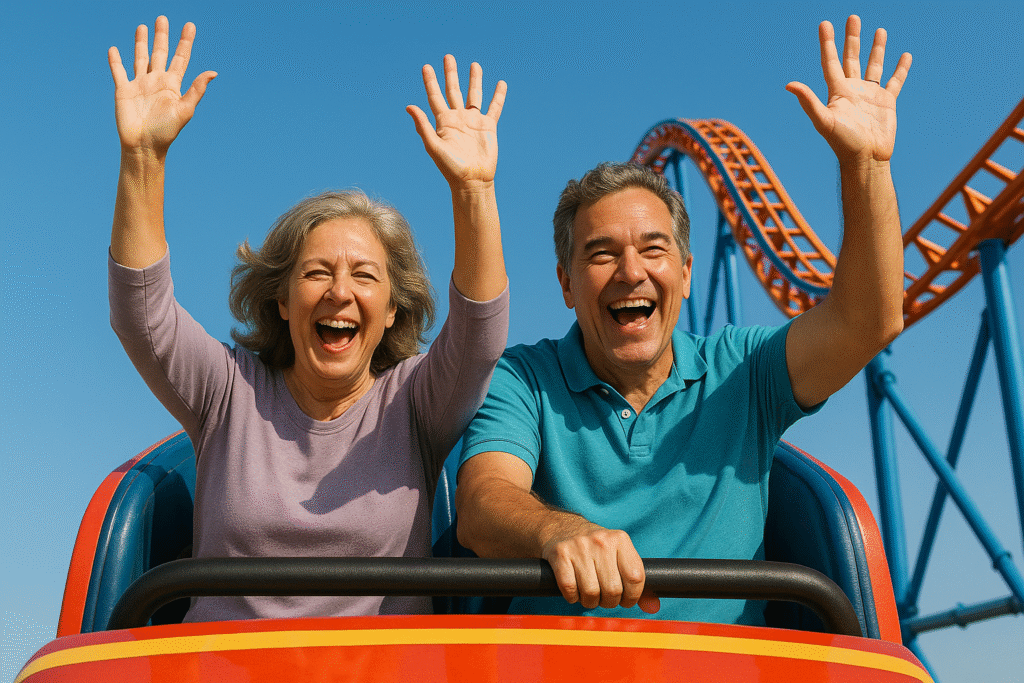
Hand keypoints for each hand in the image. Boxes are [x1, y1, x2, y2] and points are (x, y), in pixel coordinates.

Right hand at [108, 16, 216, 154]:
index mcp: (172, 85)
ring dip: (140, 42)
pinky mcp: (123, 90)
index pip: (180, 58)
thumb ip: (196, 90)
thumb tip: (213, 72)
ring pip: (140, 57)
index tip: (190, 25)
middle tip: (163, 18)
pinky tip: (114, 49)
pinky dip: (115, 60)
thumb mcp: (184, 109)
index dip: (185, 42)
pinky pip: (118, 71)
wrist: (144, 146)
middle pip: (160, 53)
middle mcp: (156, 81)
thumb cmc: (166, 132)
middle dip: (162, 36)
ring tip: (142, 26)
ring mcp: (139, 85)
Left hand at [407, 55, 506, 188]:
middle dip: (451, 74)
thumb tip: (409, 106)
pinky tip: (500, 84)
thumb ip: (423, 125)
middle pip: (454, 90)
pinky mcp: (488, 127)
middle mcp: (458, 118)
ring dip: (474, 80)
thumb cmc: (450, 167)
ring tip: (474, 64)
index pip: (435, 96)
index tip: (427, 67)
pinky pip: (494, 107)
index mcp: (443, 122)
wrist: (472, 181)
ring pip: (474, 95)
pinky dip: (498, 96)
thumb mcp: (434, 146)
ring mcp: (473, 122)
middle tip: (448, 57)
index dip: (431, 81)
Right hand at [541, 518, 659, 612]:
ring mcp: (579, 546)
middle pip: (613, 589)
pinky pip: (569, 588)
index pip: (636, 578)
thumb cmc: (595, 548)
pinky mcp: (559, 553)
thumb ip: (635, 582)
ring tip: (589, 595)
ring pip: (591, 592)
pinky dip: (572, 597)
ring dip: (590, 602)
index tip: (625, 599)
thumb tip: (653, 608)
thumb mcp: (618, 555)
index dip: (632, 596)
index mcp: (620, 540)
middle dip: (609, 602)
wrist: (560, 527)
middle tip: (604, 598)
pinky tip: (574, 591)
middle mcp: (601, 541)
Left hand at [786, 15, 910, 163]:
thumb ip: (808, 101)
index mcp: (837, 92)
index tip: (825, 24)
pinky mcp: (887, 102)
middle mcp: (853, 90)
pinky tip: (904, 55)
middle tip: (852, 18)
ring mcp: (870, 95)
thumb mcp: (824, 120)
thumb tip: (789, 84)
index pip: (830, 61)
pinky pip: (895, 81)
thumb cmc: (844, 142)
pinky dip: (900, 69)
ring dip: (876, 48)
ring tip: (879, 30)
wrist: (867, 159)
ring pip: (873, 65)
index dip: (827, 43)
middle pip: (851, 58)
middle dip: (851, 38)